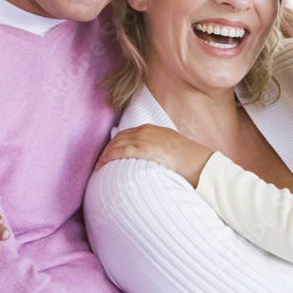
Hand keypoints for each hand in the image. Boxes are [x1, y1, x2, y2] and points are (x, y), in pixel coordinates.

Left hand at [96, 124, 213, 185]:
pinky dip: (110, 155)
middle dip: (107, 148)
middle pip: (118, 138)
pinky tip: (104, 162)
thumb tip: (151, 155)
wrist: (193, 158)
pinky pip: (122, 151)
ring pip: (117, 144)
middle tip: (100, 160)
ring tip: (99, 164)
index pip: (126, 133)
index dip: (115, 143)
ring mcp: (143, 139)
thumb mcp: (169, 143)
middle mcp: (144, 131)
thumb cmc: (184, 155)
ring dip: (106, 154)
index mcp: (150, 128)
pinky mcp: (143, 149)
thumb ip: (157, 145)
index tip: (109, 152)